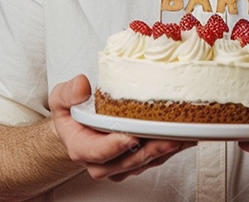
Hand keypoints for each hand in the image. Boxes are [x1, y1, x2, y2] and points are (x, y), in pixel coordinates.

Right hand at [49, 75, 194, 181]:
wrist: (79, 126)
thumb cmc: (72, 112)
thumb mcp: (61, 98)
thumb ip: (68, 92)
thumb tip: (82, 85)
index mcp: (82, 148)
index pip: (98, 152)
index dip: (115, 146)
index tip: (131, 137)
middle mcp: (102, 162)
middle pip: (128, 162)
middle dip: (149, 152)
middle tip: (168, 139)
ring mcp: (121, 164)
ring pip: (146, 162)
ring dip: (166, 151)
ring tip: (184, 137)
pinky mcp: (138, 161)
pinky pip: (157, 158)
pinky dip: (173, 148)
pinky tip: (187, 136)